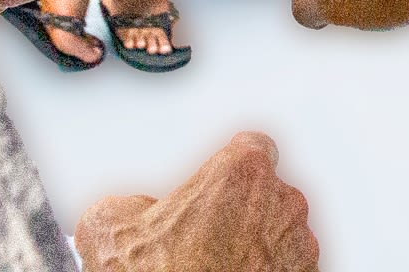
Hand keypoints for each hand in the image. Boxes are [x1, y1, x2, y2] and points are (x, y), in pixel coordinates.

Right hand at [75, 131, 318, 270]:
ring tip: (216, 269)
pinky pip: (287, 267)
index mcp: (242, 171)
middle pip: (265, 194)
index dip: (227, 170)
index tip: (211, 189)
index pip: (251, 148)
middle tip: (202, 241)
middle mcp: (283, 201)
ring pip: (279, 232)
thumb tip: (131, 212)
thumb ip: (130, 203)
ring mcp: (300, 245)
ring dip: (255, 246)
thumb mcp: (108, 228)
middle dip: (238, 212)